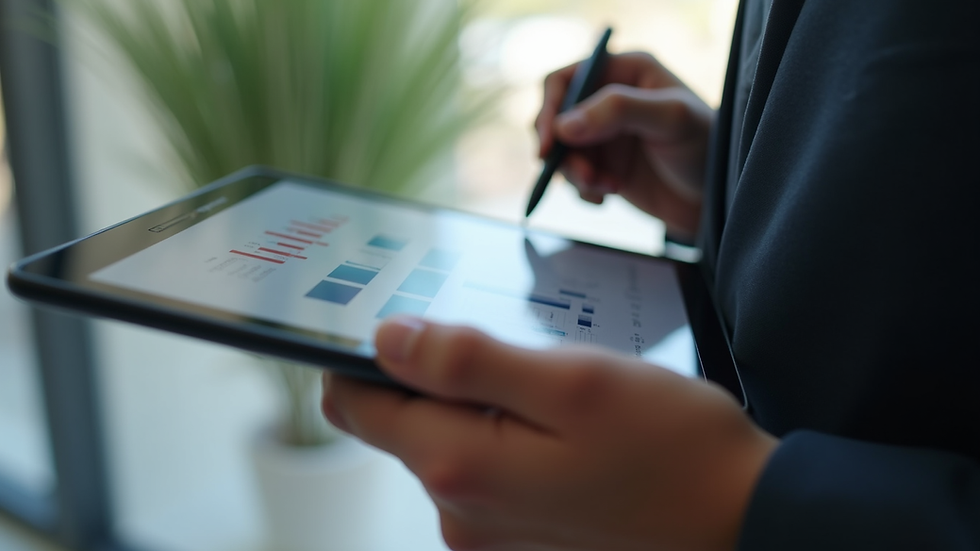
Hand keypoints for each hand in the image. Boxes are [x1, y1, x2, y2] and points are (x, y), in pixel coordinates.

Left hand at [323, 317, 777, 550]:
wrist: (743, 523)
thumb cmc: (672, 447)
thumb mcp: (571, 382)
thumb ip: (467, 361)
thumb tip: (386, 338)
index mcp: (459, 468)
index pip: (356, 404)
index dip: (359, 353)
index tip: (397, 315)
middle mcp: (459, 514)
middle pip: (403, 423)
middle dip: (434, 373)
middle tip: (506, 343)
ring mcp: (488, 534)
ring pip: (447, 443)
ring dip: (479, 403)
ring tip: (547, 385)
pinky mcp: (518, 538)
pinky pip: (485, 470)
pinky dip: (506, 435)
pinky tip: (562, 425)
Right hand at [535, 52, 713, 240]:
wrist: (717, 200)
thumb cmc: (707, 148)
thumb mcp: (671, 119)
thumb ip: (618, 111)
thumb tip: (564, 126)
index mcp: (625, 72)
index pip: (565, 80)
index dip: (550, 109)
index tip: (550, 143)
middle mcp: (608, 99)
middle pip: (555, 118)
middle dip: (563, 151)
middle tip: (586, 176)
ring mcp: (604, 134)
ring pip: (560, 151)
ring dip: (575, 174)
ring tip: (606, 188)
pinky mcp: (602, 166)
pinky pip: (571, 176)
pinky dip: (582, 190)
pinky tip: (606, 197)